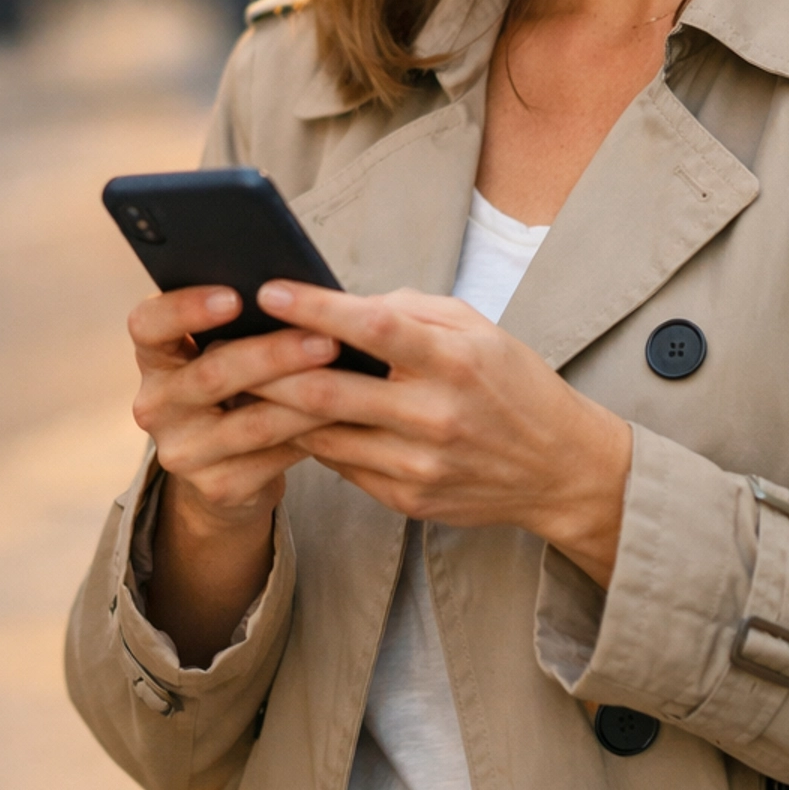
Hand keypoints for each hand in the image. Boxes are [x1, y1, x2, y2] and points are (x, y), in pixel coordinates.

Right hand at [129, 285, 337, 664]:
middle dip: (275, 353)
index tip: (235, 296)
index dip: (185, 308)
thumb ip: (242, 324)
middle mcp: (155, 404)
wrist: (229, 467)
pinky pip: (275, 455)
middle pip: (212, 373)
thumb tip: (303, 293)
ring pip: (251, 421)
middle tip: (325, 337)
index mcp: (154, 357)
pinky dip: (314, 433)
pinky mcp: (217, 486)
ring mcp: (182, 451)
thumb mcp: (225, 351)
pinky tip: (344, 415)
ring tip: (348, 376)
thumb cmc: (238, 386)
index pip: (148, 325)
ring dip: (305, 396)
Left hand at [250, 280, 632, 588]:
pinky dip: (309, 439)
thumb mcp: (478, 328)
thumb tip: (343, 304)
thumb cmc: (514, 384)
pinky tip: (285, 419)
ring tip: (240, 380)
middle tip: (228, 344)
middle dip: (270, 368)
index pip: (374, 328)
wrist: (560, 469)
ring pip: (322, 435)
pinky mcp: (407, 499)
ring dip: (276, 408)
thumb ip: (411, 309)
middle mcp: (435, 416)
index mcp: (455, 361)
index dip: (316, 309)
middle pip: (329, 392)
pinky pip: (340, 465)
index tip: (269, 290)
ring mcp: (418, 465)